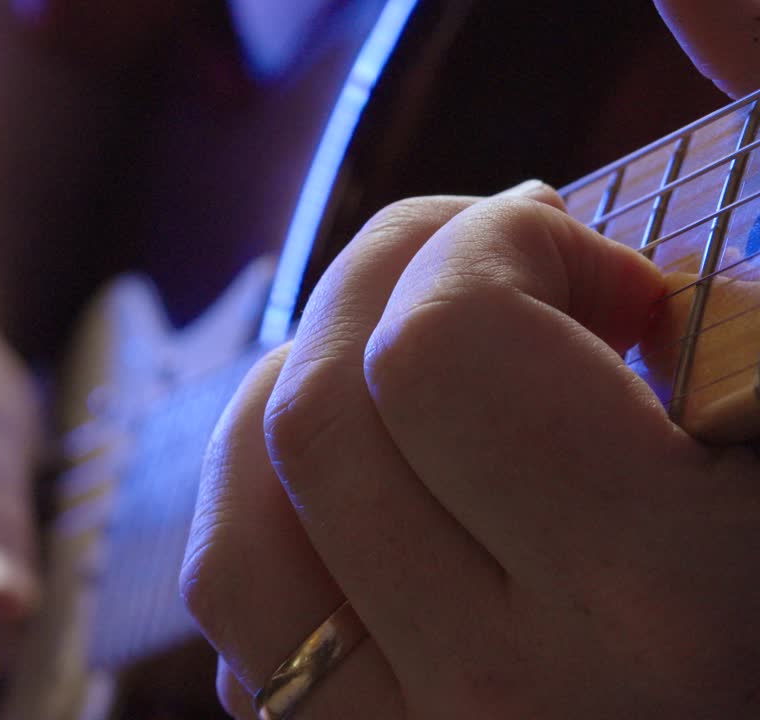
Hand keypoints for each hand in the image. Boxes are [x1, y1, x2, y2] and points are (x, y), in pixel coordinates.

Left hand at [182, 183, 759, 717]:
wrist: (748, 705)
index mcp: (666, 603)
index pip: (444, 352)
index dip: (499, 251)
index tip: (597, 276)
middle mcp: (512, 705)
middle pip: (320, 412)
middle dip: (390, 281)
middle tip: (485, 269)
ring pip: (242, 522)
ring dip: (308, 390)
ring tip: (409, 365)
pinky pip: (235, 618)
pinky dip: (271, 510)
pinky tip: (364, 481)